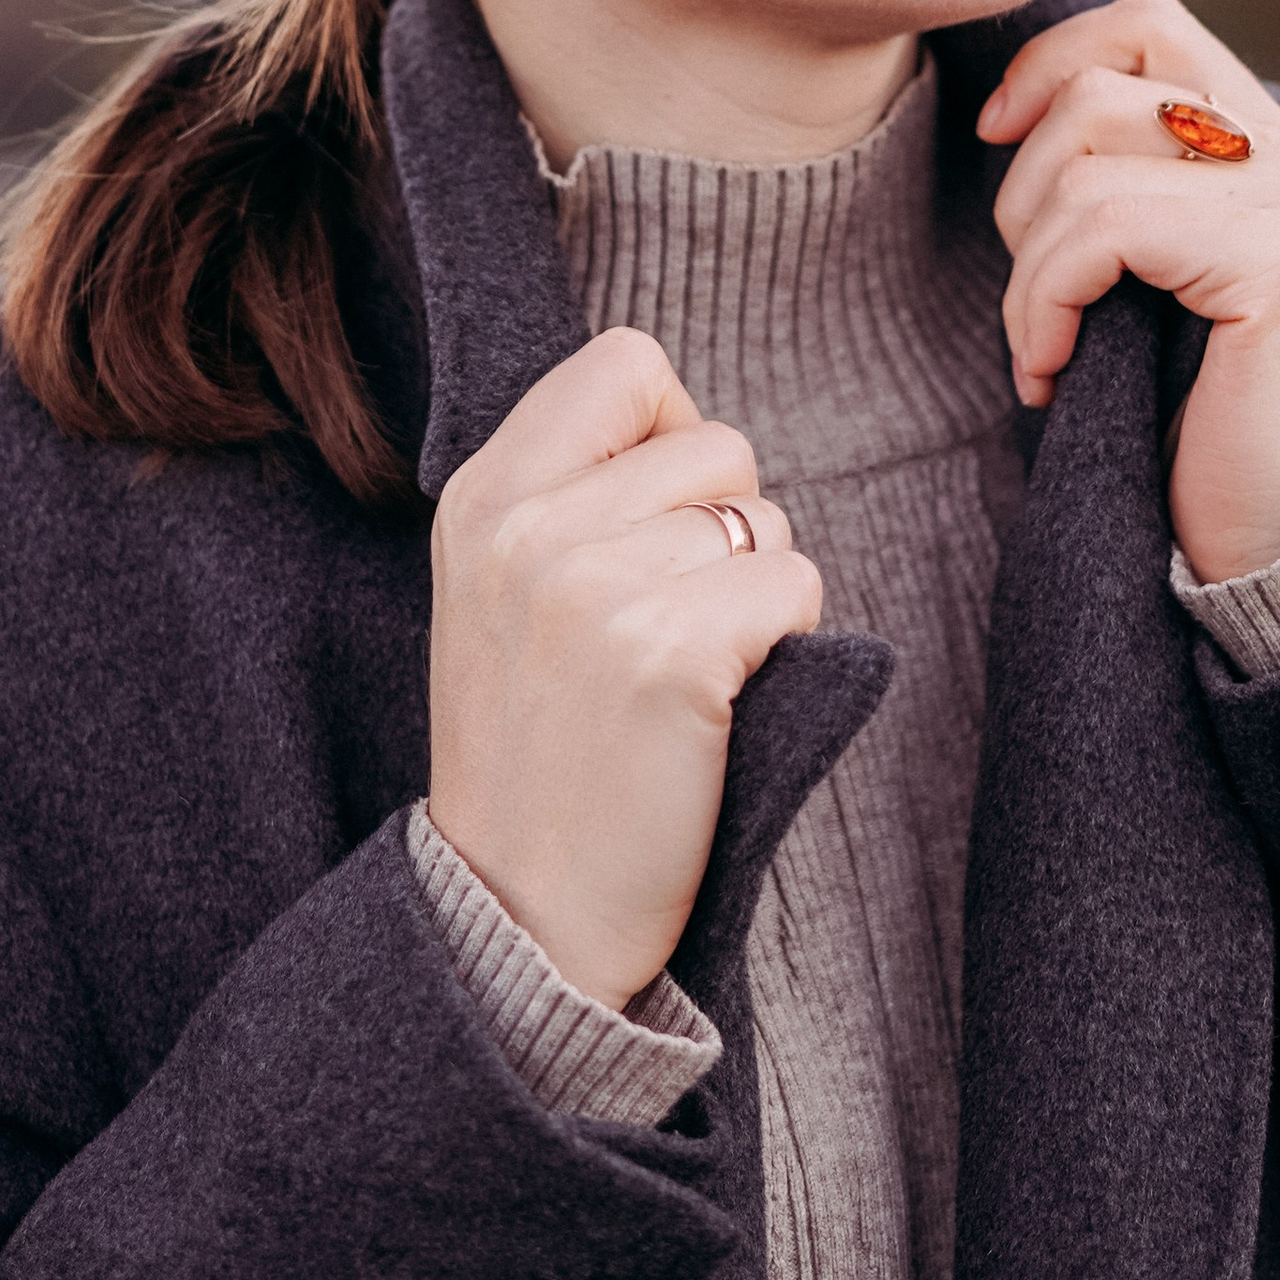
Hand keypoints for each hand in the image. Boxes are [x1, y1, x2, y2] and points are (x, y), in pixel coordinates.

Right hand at [426, 328, 822, 1009]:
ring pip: (768, 521)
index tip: (656, 518)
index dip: (672, 429)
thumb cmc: (537, 751)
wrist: (519, 916)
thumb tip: (682, 419)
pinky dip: (787, 644)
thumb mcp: (500, 591)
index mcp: (482, 499)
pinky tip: (720, 710)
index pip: (626, 362)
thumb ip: (570, 492)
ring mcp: (596, 590)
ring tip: (685, 678)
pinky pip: (797, 585)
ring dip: (758, 596)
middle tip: (668, 627)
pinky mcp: (672, 656)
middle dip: (727, 529)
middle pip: (719, 444)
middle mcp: (530, 528)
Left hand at [978, 0, 1279, 585]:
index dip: (1053, 63)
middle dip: (1022, 191)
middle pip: (1098, 89)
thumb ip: (1128, 180)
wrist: (1275, 542)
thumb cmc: (1193, 414)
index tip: (995, 140)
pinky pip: (1102, 231)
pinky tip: (1049, 376)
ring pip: (1086, 163)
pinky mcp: (1276, 263)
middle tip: (1035, 297)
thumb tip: (1009, 108)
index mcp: (1271, 144)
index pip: (1150, 27)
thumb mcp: (1156, 272)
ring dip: (1028, 269)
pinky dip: (1043, 304)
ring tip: (1044, 347)